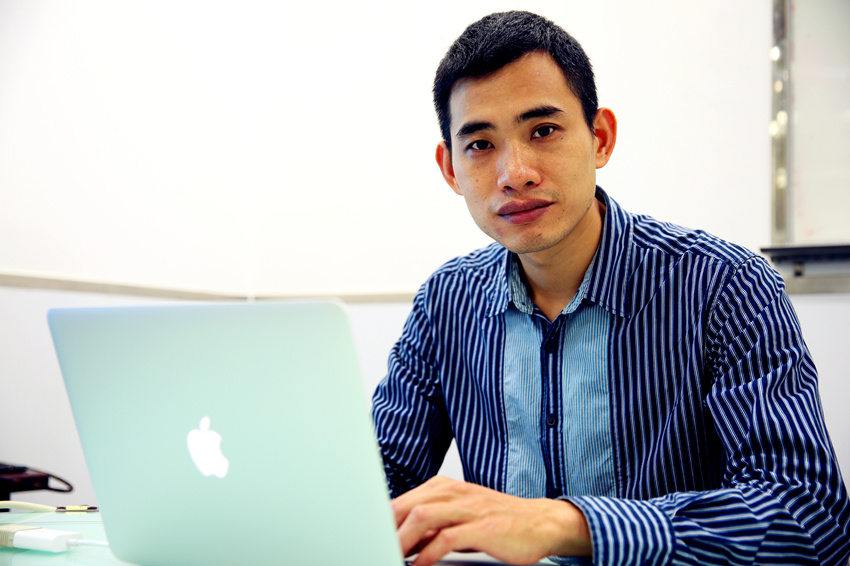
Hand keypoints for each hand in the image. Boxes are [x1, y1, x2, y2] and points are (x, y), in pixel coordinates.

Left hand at [392, 476, 591, 565]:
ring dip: (402, 540)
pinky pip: (448, 538)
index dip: (384, 520)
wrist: (541, 522)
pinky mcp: (484, 527)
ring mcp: (470, 508)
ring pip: (424, 517)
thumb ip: (434, 525)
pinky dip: (428, 553)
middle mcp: (455, 493)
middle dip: (387, 529)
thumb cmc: (500, 520)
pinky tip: (421, 565)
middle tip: (376, 548)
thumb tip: (404, 539)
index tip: (371, 537)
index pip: (405, 500)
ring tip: (392, 556)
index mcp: (446, 488)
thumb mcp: (461, 517)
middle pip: (408, 506)